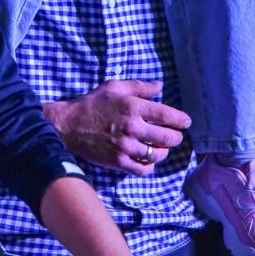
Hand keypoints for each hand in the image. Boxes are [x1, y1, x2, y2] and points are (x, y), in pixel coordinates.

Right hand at [44, 80, 189, 173]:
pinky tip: (148, 160)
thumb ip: (139, 86)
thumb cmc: (92, 103)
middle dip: (176, 137)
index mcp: (133, 106)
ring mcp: (126, 146)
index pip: (168, 115)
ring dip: (164, 152)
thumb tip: (160, 85)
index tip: (185, 122)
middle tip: (175, 136)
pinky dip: (149, 166)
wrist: (69, 125)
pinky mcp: (118, 161)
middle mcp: (132, 127)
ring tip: (162, 148)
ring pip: (157, 155)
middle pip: (167, 138)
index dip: (181, 120)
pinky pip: (143, 169)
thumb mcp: (114, 87)